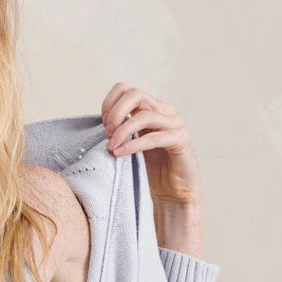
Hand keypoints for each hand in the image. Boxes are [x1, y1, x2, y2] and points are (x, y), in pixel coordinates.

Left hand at [100, 82, 204, 206]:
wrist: (172, 192)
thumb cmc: (149, 169)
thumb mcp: (128, 144)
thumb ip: (118, 130)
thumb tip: (100, 123)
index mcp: (149, 108)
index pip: (126, 89)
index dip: (109, 103)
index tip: (101, 123)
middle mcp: (163, 111)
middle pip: (135, 94)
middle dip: (116, 113)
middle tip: (106, 133)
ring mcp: (174, 124)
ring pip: (145, 115)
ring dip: (123, 131)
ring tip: (111, 147)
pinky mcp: (181, 140)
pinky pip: (155, 137)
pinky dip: (134, 145)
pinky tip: (120, 154)